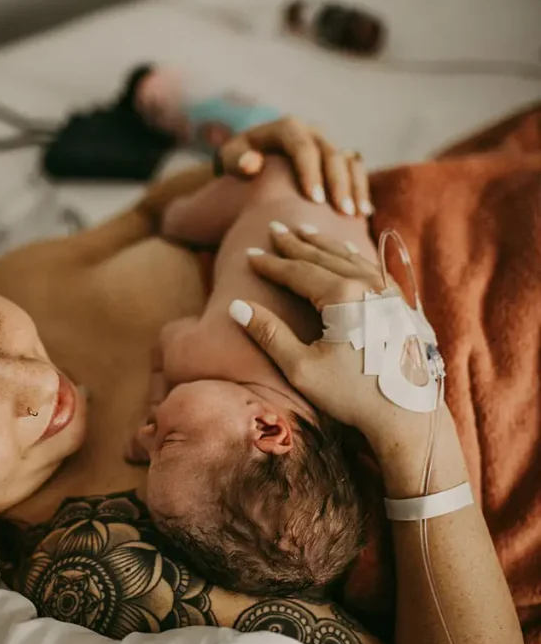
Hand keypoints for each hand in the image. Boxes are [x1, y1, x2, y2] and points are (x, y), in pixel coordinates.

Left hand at [216, 116, 372, 216]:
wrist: (249, 161)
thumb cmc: (238, 162)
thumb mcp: (230, 157)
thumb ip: (236, 159)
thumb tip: (252, 164)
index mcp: (287, 128)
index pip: (303, 146)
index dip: (311, 172)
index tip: (314, 199)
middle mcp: (311, 132)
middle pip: (331, 154)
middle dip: (338, 183)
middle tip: (342, 211)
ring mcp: (327, 145)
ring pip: (349, 161)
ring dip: (354, 187)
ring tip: (356, 214)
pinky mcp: (337, 159)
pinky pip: (356, 169)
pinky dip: (360, 188)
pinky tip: (365, 213)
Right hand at [231, 227, 430, 452]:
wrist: (407, 414)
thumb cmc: (352, 395)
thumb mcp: (301, 368)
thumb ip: (269, 333)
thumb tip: (237, 306)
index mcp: (343, 295)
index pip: (297, 271)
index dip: (270, 264)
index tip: (249, 254)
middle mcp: (368, 284)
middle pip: (322, 256)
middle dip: (295, 244)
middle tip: (275, 230)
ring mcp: (388, 291)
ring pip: (348, 257)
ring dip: (323, 244)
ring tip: (305, 232)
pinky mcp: (400, 302)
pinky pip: (370, 267)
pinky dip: (349, 256)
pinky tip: (343, 252)